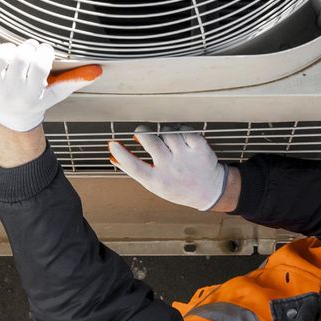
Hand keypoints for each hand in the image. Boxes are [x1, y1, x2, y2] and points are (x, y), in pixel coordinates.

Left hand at [0, 39, 100, 131]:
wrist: (9, 114)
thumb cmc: (35, 99)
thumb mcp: (56, 93)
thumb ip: (75, 81)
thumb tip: (98, 71)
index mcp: (31, 94)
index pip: (39, 64)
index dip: (44, 52)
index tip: (45, 52)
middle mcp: (10, 91)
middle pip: (21, 56)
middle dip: (29, 48)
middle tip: (31, 51)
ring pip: (1, 53)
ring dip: (10, 47)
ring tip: (15, 54)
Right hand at [109, 127, 228, 210]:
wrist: (208, 191)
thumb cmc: (177, 186)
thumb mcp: (154, 184)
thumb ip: (133, 170)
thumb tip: (112, 157)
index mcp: (157, 181)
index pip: (134, 167)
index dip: (121, 154)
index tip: (113, 143)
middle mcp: (171, 169)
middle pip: (150, 141)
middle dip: (142, 132)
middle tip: (141, 133)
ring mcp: (186, 158)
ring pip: (167, 132)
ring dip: (164, 132)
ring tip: (167, 142)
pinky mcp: (199, 147)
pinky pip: (183, 129)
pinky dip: (180, 130)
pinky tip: (181, 139)